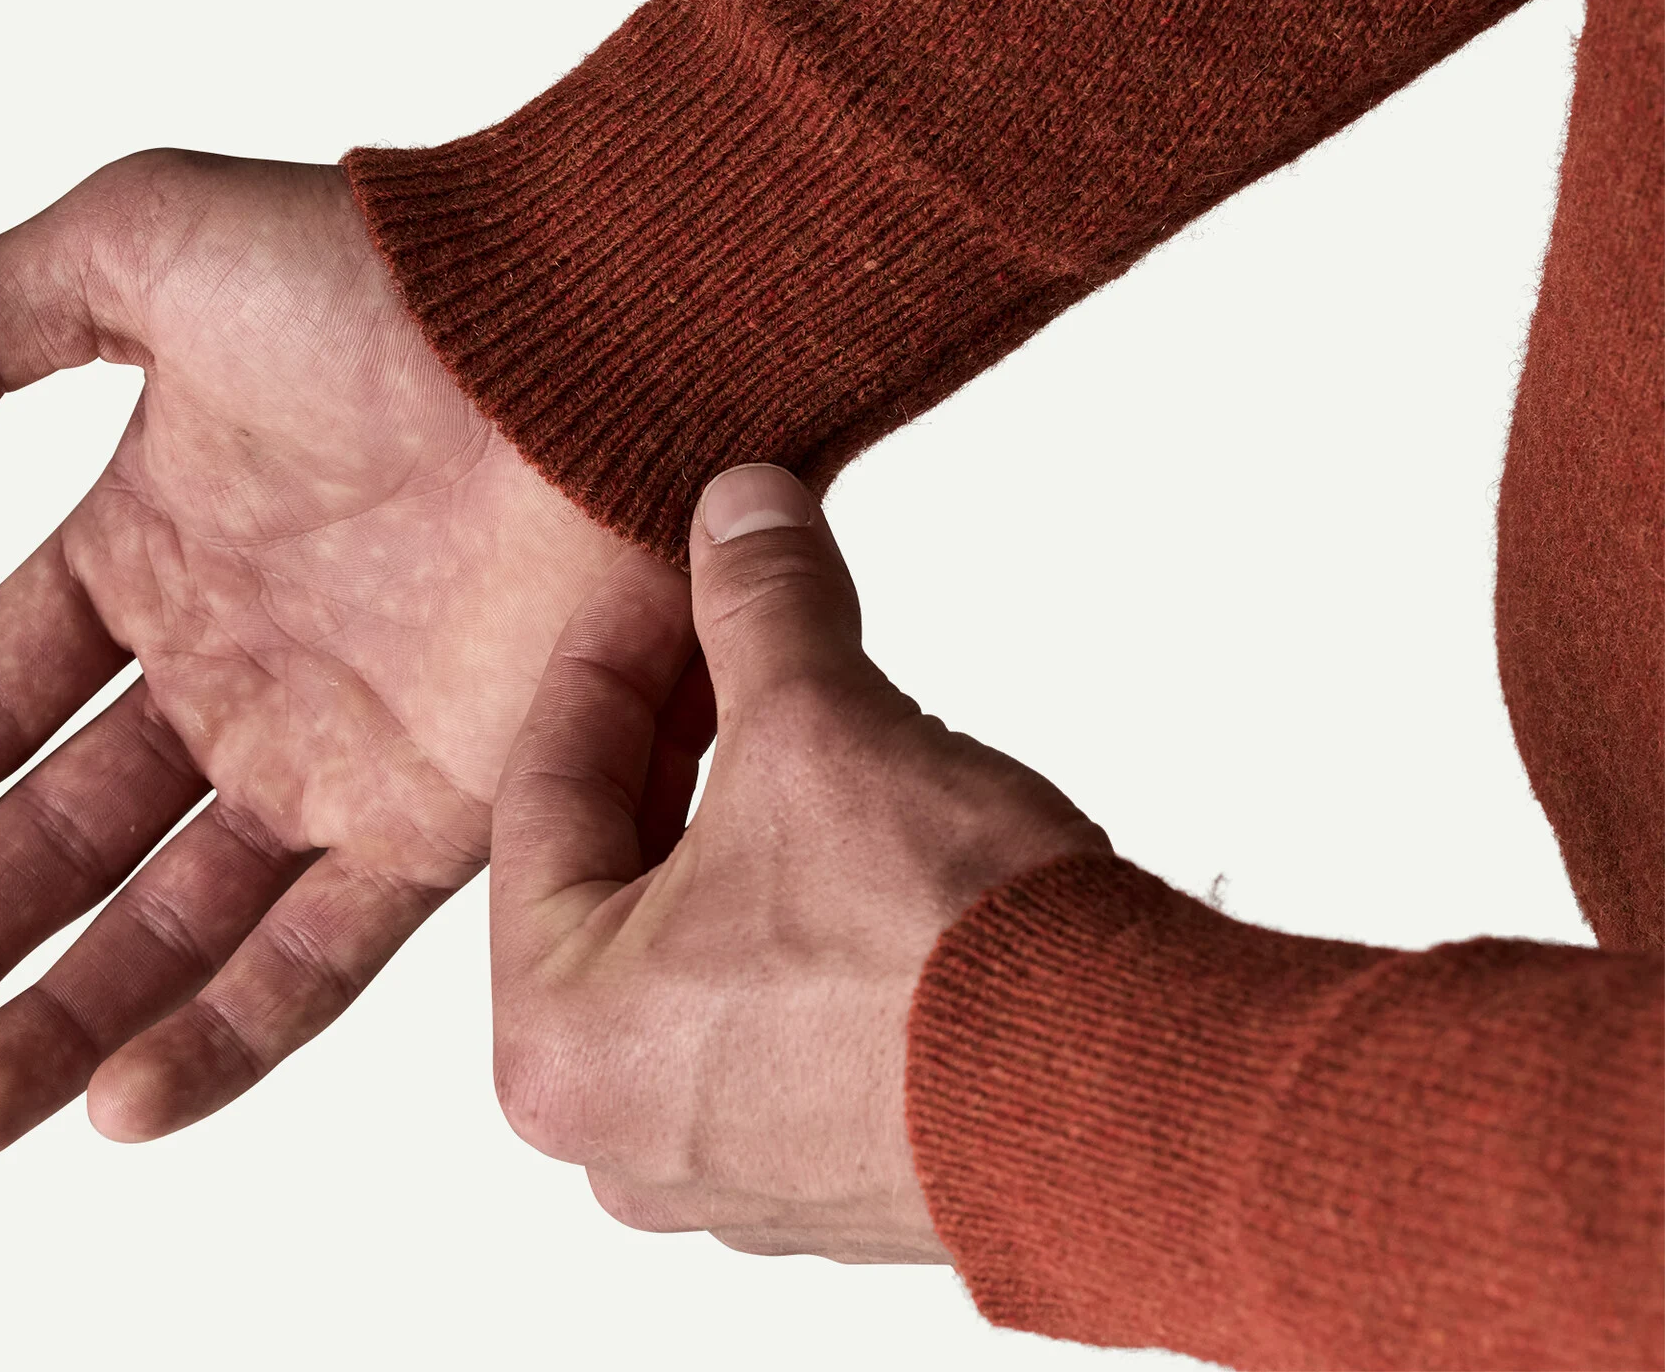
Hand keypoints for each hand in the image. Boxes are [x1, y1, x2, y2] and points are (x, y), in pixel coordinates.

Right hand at [0, 150, 627, 1153]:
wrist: (596, 335)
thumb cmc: (389, 275)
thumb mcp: (136, 246)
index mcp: (153, 549)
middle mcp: (239, 667)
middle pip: (63, 839)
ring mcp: (341, 748)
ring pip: (175, 919)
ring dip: (64, 1016)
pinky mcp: (451, 808)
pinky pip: (327, 948)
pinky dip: (230, 1030)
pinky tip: (123, 1101)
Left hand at [490, 464, 1110, 1261]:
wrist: (1138, 1102)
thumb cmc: (946, 954)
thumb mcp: (822, 726)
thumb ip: (760, 604)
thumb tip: (740, 509)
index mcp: (558, 1039)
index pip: (545, 792)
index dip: (608, 653)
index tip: (656, 577)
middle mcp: (623, 1133)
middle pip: (615, 870)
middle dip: (677, 731)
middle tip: (721, 626)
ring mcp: (733, 1170)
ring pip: (701, 939)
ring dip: (742, 815)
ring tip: (798, 705)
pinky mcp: (836, 1175)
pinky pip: (777, 1004)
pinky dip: (800, 905)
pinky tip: (861, 825)